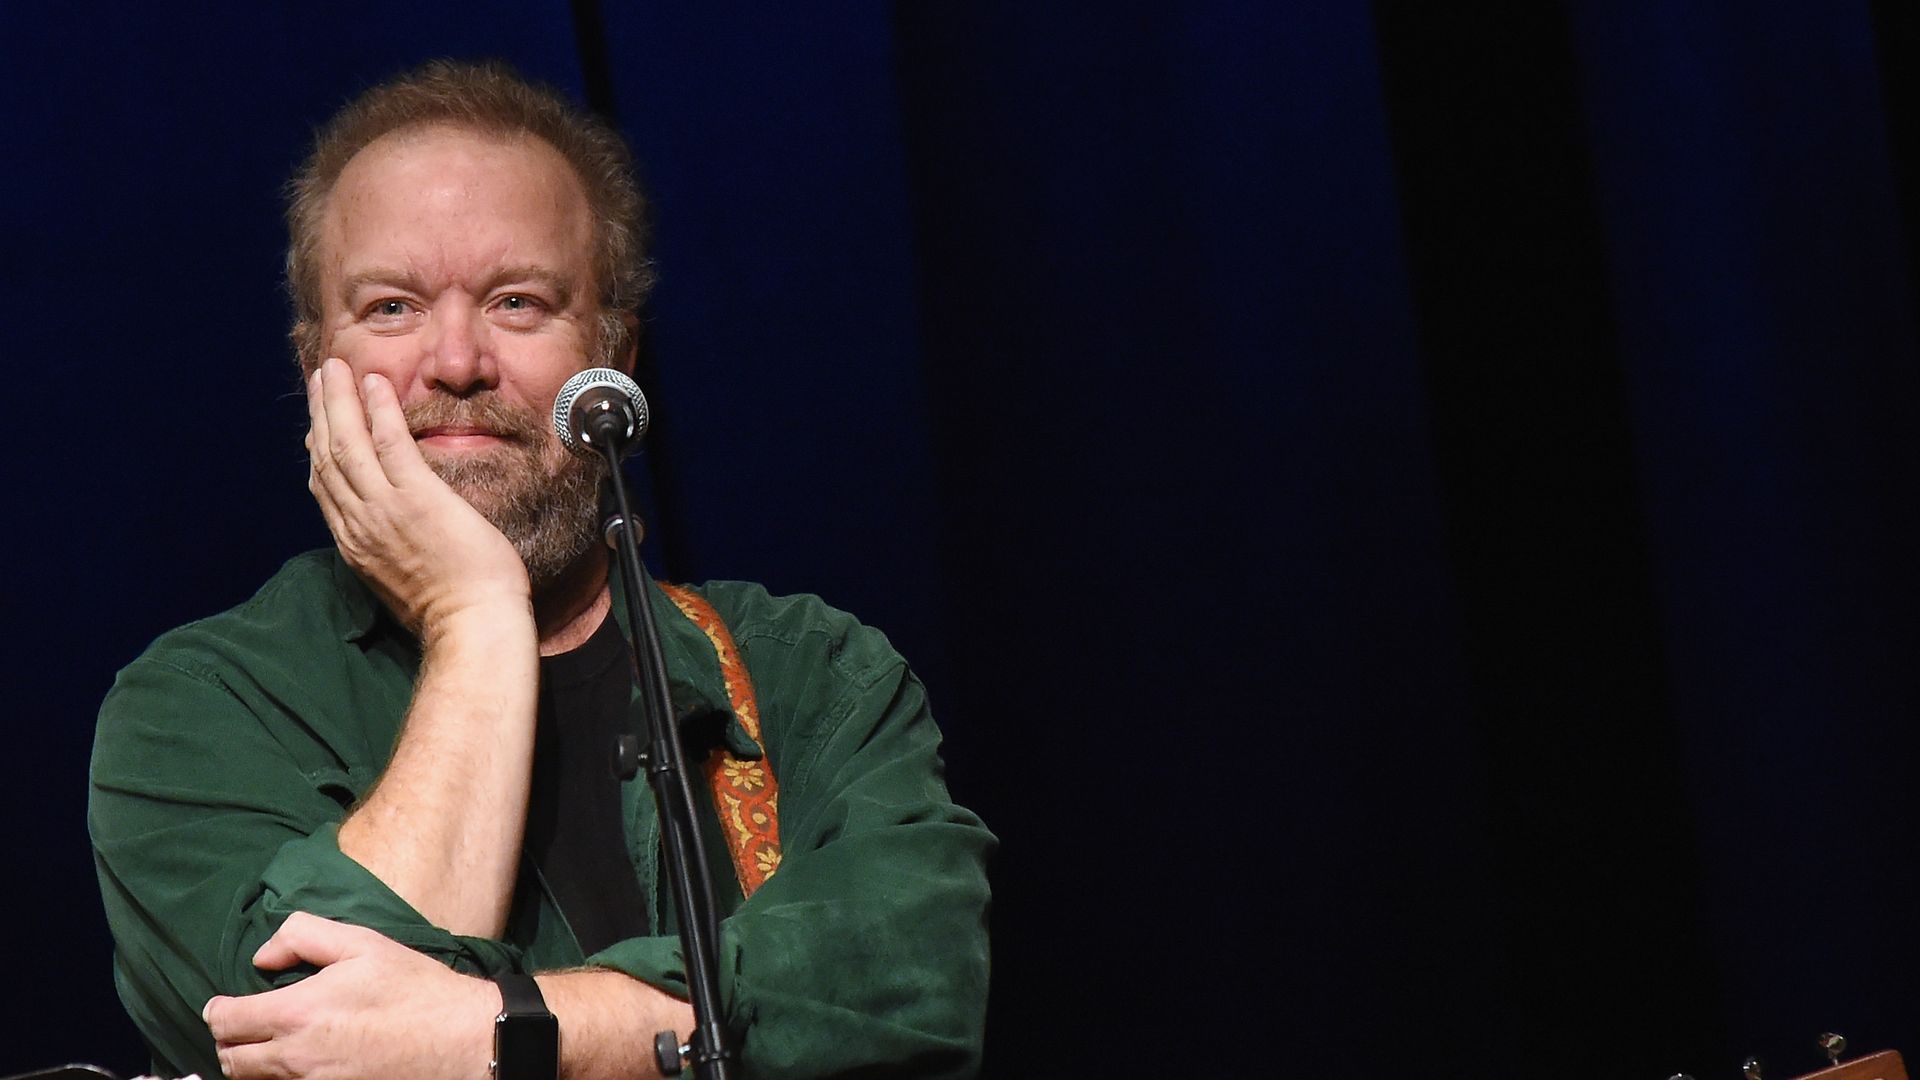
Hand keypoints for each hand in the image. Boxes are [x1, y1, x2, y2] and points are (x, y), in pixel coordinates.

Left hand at [204, 912, 494, 1079]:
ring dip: (252, 1064)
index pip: (225, 1021)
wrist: (459, 1039)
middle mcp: (295, 1058)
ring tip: (268, 1047)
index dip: (218, 1011)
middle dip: (230, 1041)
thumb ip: (303, 936)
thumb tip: (262, 957)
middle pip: (231, 1061)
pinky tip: (301, 1063)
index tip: (224, 1005)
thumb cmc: (413, 988)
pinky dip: (282, 1079)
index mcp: (296, 1012)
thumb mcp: (362, 943)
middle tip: (245, 1026)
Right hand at [306, 357, 529, 637]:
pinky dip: (377, 411)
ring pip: (348, 444)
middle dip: (320, 413)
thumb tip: (395, 534)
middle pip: (327, 457)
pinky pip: (389, 444)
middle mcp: (358, 523)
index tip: (317, 422)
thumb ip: (390, 549)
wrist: (471, 624)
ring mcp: (384, 509)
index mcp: (355, 544)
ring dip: (339, 401)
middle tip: (319, 378)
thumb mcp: (403, 579)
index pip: (326, 487)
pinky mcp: (416, 498)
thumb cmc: (451, 608)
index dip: (318, 448)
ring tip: (335, 368)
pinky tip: (374, 385)